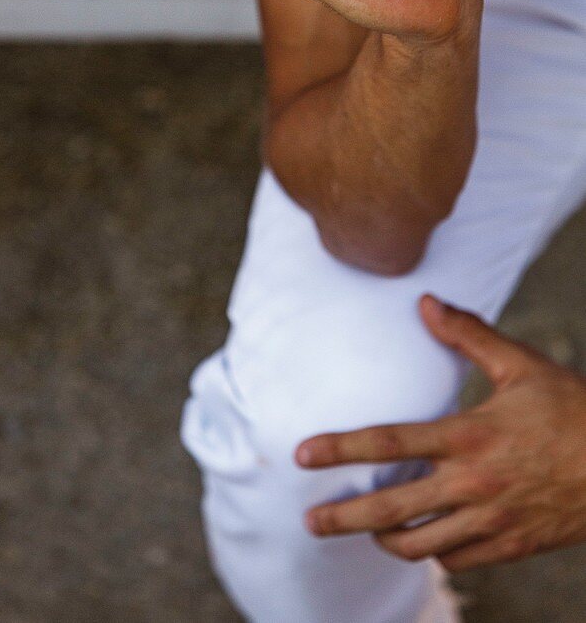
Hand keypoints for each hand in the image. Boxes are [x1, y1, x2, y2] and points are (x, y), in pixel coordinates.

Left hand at [294, 295, 585, 571]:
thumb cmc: (572, 410)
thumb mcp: (521, 365)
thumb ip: (468, 334)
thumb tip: (425, 303)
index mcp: (468, 435)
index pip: (389, 443)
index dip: (340, 448)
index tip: (302, 456)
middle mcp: (472, 483)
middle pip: (391, 507)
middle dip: (343, 518)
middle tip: (309, 521)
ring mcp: (490, 520)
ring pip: (419, 545)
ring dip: (382, 538)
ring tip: (364, 529)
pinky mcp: (509, 545)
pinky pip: (455, 559)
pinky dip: (431, 553)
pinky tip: (420, 541)